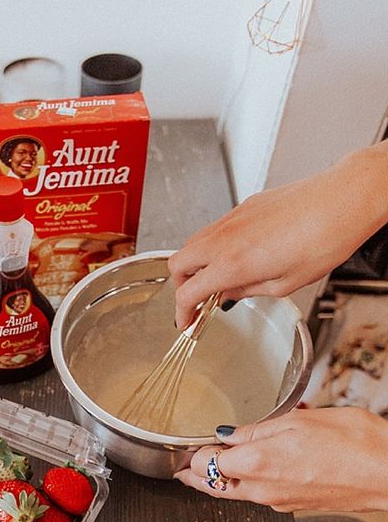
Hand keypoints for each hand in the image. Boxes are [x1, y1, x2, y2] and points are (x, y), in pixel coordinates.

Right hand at [169, 144, 387, 327]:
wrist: (343, 199)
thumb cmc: (325, 239)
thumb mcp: (286, 283)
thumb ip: (249, 290)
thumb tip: (231, 294)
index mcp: (233, 263)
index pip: (188, 292)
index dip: (183, 313)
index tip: (187, 322)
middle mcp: (225, 238)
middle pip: (177, 263)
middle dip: (181, 286)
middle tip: (196, 301)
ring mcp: (233, 218)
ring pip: (194, 242)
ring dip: (196, 264)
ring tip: (217, 279)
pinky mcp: (245, 206)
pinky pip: (215, 228)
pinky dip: (213, 246)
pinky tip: (235, 256)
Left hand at [173, 407, 387, 512]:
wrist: (387, 472)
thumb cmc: (353, 443)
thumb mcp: (298, 420)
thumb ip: (257, 429)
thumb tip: (229, 434)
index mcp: (256, 463)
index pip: (205, 464)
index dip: (191, 454)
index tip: (185, 447)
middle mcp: (261, 488)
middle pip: (213, 486)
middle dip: (194, 476)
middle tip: (181, 469)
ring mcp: (277, 500)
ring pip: (235, 493)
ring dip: (217, 482)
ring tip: (205, 472)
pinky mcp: (293, 504)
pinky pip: (258, 495)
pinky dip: (246, 484)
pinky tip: (249, 472)